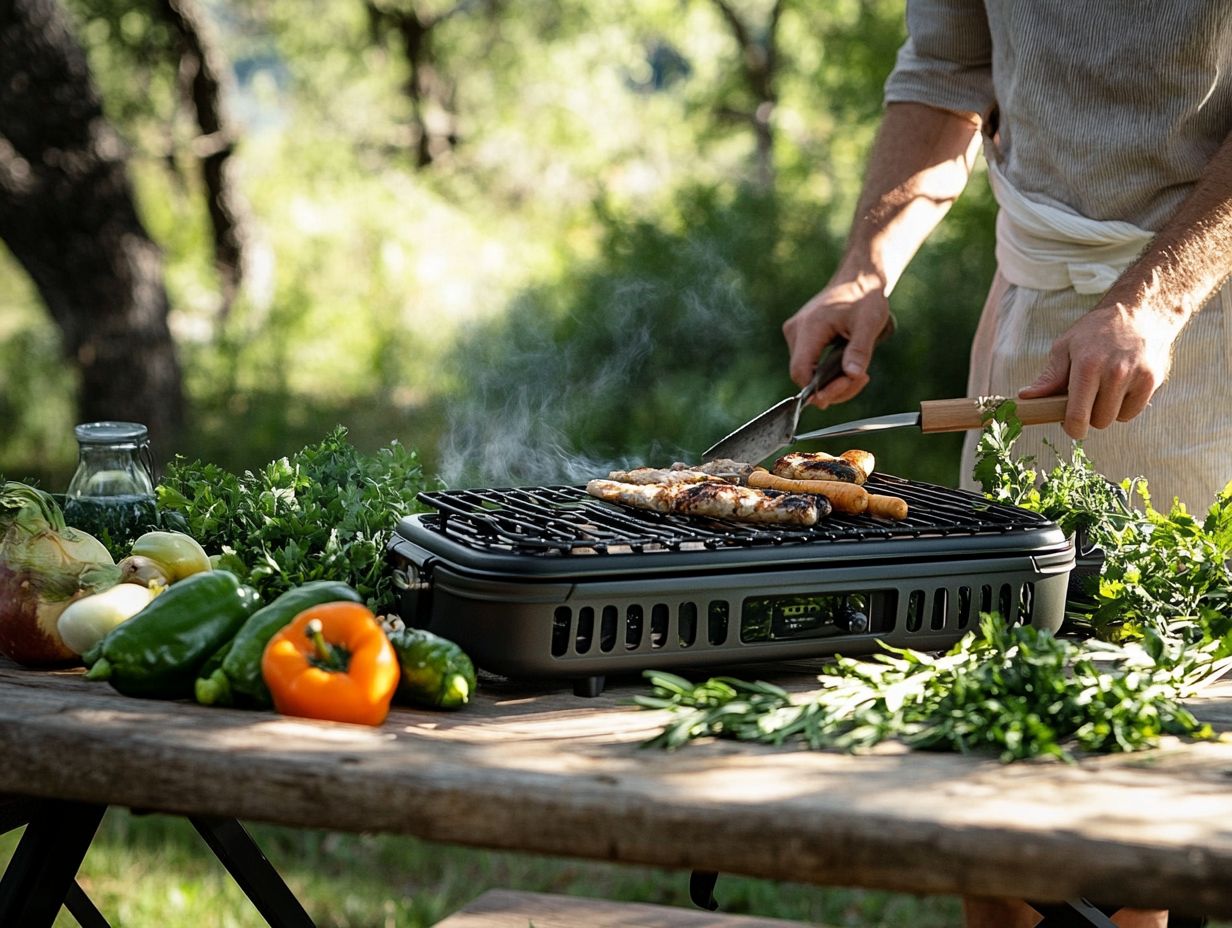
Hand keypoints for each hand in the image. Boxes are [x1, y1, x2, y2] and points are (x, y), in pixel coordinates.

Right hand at [782, 273, 890, 408]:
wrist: (857, 279)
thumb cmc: (864, 298)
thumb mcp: (869, 323)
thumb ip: (859, 350)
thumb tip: (852, 376)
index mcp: (809, 327)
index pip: (800, 371)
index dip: (820, 388)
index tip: (847, 384)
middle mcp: (795, 331)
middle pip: (803, 375)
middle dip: (832, 386)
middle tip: (860, 379)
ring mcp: (795, 334)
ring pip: (805, 373)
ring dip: (831, 381)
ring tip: (857, 374)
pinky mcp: (800, 337)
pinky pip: (808, 364)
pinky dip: (826, 372)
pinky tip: (846, 368)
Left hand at [1017, 301, 1180, 438]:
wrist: (1140, 311)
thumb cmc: (1096, 331)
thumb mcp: (1065, 347)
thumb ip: (1049, 377)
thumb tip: (1026, 397)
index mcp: (1087, 365)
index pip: (1078, 415)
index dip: (1072, 428)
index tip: (1070, 426)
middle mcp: (1114, 372)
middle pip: (1098, 421)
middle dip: (1090, 415)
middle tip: (1087, 397)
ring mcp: (1137, 376)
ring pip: (1116, 418)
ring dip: (1107, 410)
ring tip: (1104, 387)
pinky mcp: (1153, 380)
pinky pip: (1133, 412)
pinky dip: (1125, 406)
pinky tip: (1121, 386)